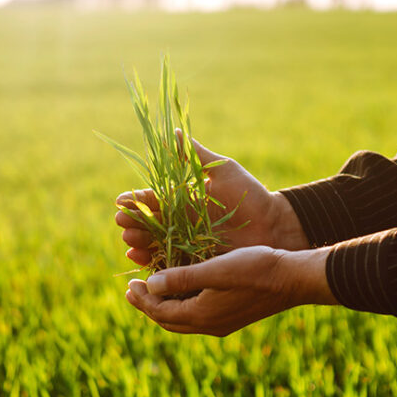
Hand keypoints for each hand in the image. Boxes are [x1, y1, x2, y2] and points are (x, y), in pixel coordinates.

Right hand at [114, 135, 307, 265]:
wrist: (275, 225)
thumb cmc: (250, 195)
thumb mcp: (223, 171)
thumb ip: (196, 156)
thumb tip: (173, 132)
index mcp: (184, 201)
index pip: (153, 200)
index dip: (136, 201)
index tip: (122, 201)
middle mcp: (181, 223)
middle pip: (149, 223)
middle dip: (133, 223)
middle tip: (122, 223)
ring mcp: (187, 244)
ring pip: (155, 244)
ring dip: (138, 242)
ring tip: (129, 241)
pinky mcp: (196, 263)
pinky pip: (169, 264)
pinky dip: (152, 262)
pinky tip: (139, 260)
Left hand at [125, 246, 335, 335]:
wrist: (292, 279)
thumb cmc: (255, 268)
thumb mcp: (215, 268)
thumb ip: (182, 277)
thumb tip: (151, 285)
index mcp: (202, 314)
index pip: (160, 311)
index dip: (143, 298)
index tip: (130, 284)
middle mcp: (210, 324)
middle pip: (169, 320)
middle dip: (149, 306)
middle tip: (133, 290)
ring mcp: (222, 323)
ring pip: (183, 320)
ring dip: (165, 306)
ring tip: (153, 291)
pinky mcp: (232, 316)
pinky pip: (197, 316)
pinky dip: (182, 305)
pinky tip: (183, 290)